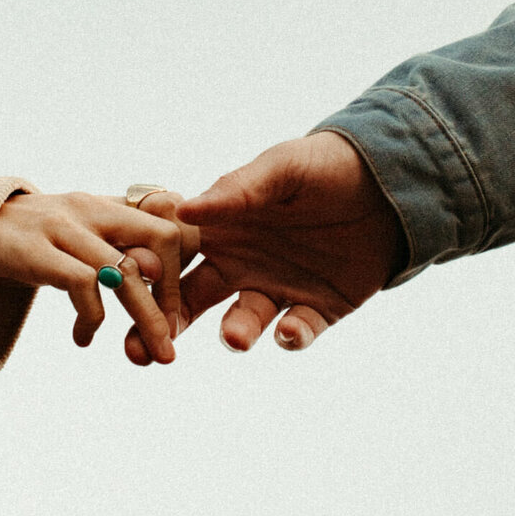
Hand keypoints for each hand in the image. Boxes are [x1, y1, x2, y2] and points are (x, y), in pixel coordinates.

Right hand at [0, 191, 198, 363]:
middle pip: (161, 240)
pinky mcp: (36, 250)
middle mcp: (91, 208)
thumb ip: (110, 242)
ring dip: (146, 318)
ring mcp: (64, 226)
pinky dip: (92, 318)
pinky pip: (83, 284)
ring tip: (153, 352)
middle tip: (173, 340)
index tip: (176, 305)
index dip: (183, 262)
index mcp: (105, 204)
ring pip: (125, 271)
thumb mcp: (73, 230)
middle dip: (173, 293)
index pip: (168, 221)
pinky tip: (84, 338)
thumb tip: (152, 272)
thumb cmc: (25, 237)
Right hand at [124, 132, 405, 361]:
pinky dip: (292, 336)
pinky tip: (289, 332)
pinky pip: (299, 331)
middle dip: (164, 326)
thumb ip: (237, 190)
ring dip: (236, 332)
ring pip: (243, 322)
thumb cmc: (324, 165)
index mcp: (222, 229)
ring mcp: (278, 289)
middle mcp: (241, 264)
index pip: (173, 258)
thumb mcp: (281, 168)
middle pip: (191, 302)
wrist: (389, 183)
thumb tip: (184, 212)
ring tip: (235, 337)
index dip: (147, 276)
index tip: (125, 290)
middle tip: (140, 350)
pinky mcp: (318, 309)